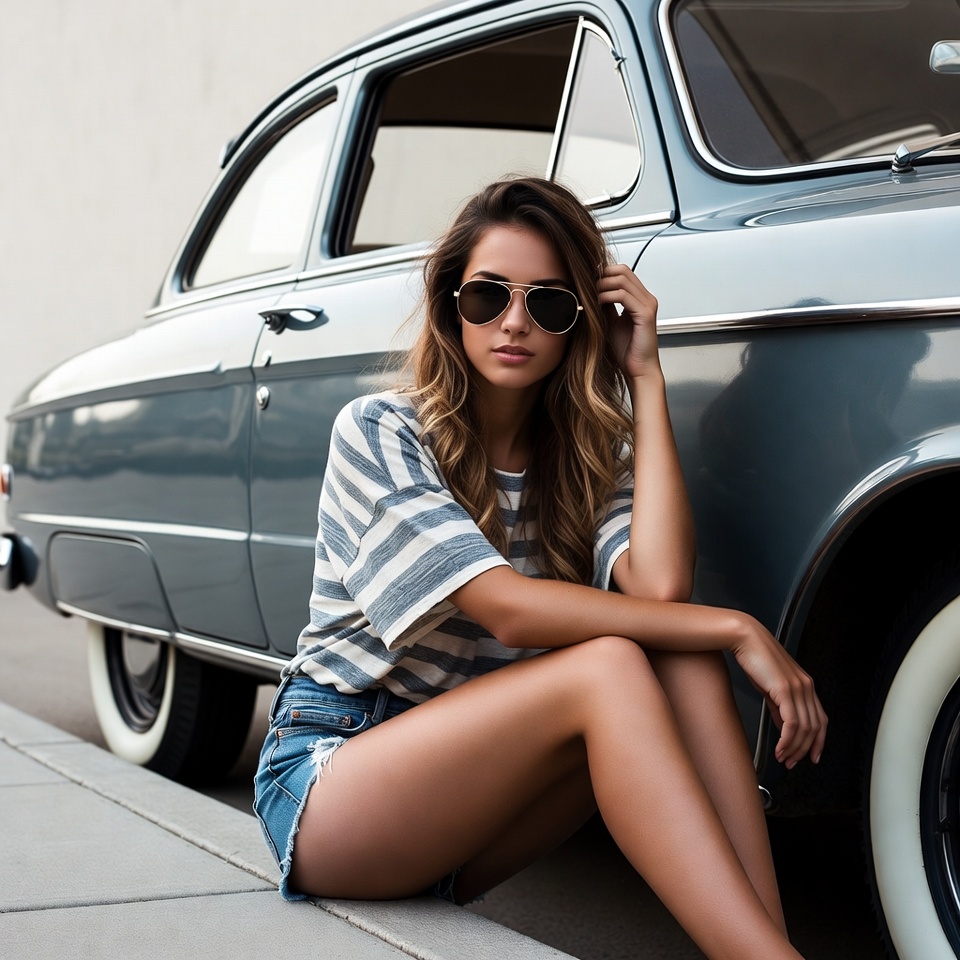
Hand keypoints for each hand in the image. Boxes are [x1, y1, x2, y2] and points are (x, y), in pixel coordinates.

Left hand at [598, 264, 660, 378]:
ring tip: (590, 297)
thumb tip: (592, 292)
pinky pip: (623, 295)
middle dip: (602, 276)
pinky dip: (607, 296)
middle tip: (587, 289)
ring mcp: (647, 304)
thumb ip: (605, 306)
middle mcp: (646, 298)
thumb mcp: (610, 322)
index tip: (588, 284)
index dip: (604, 274)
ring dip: (602, 285)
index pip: (622, 272)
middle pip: (623, 270)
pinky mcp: (645, 314)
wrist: (638, 370)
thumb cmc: (626, 350)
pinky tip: (597, 304)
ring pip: (622, 279)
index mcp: (640, 299)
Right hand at [728, 612, 827, 768]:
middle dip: (805, 750)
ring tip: (783, 758)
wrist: (745, 638)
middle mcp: (806, 687)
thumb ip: (780, 707)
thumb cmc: (755, 658)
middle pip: (815, 728)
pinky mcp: (785, 690)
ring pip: (804, 729)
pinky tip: (779, 748)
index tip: (811, 756)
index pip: (821, 720)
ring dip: (794, 749)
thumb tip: (784, 727)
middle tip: (792, 762)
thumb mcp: (771, 686)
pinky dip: (787, 741)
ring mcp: (798, 688)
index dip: (818, 742)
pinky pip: (792, 723)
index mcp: (806, 685)